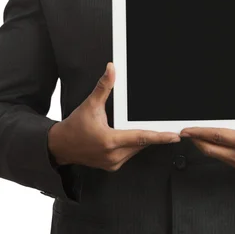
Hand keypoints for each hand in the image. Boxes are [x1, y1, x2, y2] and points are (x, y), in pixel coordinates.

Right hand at [48, 62, 180, 171]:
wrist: (61, 146)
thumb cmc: (75, 126)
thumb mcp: (90, 105)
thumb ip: (103, 87)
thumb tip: (111, 69)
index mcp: (110, 141)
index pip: (140, 138)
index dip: (159, 137)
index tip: (174, 136)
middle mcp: (113, 155)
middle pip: (141, 144)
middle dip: (153, 134)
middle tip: (167, 127)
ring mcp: (113, 162)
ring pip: (137, 149)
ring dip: (144, 139)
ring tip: (151, 129)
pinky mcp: (112, 165)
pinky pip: (130, 154)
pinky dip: (135, 145)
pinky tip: (135, 136)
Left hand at [180, 62, 234, 172]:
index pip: (217, 136)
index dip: (199, 132)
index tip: (187, 129)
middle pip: (211, 150)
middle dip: (196, 140)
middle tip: (185, 131)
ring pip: (216, 156)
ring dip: (204, 145)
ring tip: (195, 135)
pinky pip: (224, 159)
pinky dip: (215, 150)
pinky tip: (210, 142)